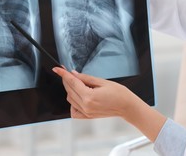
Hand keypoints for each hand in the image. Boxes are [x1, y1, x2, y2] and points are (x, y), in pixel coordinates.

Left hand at [52, 66, 166, 141]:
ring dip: (70, 89)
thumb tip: (74, 74)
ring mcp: (86, 112)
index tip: (57, 68)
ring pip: (70, 98)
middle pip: (69, 90)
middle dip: (67, 79)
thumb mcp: (102, 81)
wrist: (127, 106)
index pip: (72, 82)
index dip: (63, 74)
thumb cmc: (119, 93)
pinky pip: (73, 109)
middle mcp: (85, 106)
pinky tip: (79, 95)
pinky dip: (73, 102)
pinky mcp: (88, 116)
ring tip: (80, 83)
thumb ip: (85, 78)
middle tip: (69, 72)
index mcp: (89, 96)